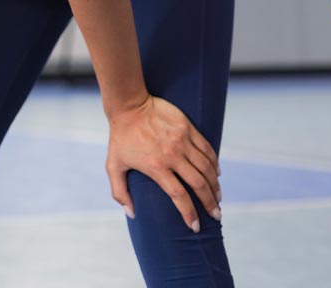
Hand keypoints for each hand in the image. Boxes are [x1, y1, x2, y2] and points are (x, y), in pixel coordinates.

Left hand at [106, 95, 222, 230]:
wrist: (128, 105)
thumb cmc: (120, 137)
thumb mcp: (113, 165)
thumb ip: (119, 192)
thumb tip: (132, 214)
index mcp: (156, 167)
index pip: (179, 196)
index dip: (189, 213)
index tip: (195, 226)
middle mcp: (172, 155)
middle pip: (198, 184)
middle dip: (209, 203)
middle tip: (216, 215)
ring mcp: (182, 141)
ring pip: (206, 168)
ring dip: (215, 185)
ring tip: (217, 197)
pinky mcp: (188, 128)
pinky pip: (207, 149)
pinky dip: (214, 163)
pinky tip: (216, 174)